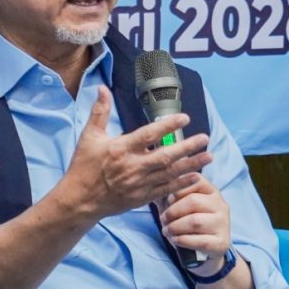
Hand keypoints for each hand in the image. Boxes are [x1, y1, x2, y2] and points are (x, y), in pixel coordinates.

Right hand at [63, 86, 211, 219]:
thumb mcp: (89, 136)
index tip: (185, 118)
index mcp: (121, 149)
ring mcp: (139, 184)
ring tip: (209, 156)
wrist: (79, 200)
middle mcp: (133, 166)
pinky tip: (197, 176)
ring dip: (191, 164)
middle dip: (188, 147)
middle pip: (166, 156)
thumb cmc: (83, 166)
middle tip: (205, 138)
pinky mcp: (142, 198)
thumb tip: (102, 88)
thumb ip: (100, 112)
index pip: (149, 134)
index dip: (168, 125)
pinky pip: (166, 190)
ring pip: (170, 173)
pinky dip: (182, 184)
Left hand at [160, 174, 231, 261]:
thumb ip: (170, 194)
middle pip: (193, 201)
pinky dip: (182, 240)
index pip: (195, 180)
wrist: (201, 251)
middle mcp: (221, 205)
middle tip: (163, 219)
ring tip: (166, 231)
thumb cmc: (187, 222)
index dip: (177, 190)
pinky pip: (199, 241)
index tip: (168, 200)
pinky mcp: (221, 243)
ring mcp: (223, 224)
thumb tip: (156, 185)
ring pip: (195, 222)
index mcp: (211, 191)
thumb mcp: (180, 205)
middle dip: (173, 211)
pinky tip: (175, 239)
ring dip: (175, 227)